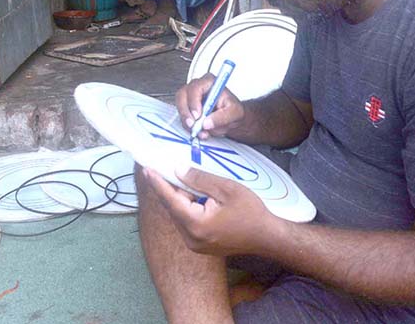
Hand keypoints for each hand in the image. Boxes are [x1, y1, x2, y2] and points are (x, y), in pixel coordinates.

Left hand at [142, 165, 276, 255]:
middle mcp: (191, 239)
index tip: (147, 169)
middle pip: (174, 209)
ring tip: (178, 179)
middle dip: (169, 189)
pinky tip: (191, 196)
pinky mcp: (200, 246)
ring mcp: (195, 245)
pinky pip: (187, 223)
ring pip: (180, 216)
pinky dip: (187, 208)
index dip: (158, 183)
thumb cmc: (251, 212)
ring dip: (179, 198)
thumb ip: (200, 180)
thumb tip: (178, 171)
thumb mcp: (226, 189)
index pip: (171, 200)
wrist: (267, 237)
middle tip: (161, 169)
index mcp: (197, 225)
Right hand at [175, 74, 244, 138]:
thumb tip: (206, 123)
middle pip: (182, 96)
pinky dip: (188, 126)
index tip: (198, 115)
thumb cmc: (233, 110)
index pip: (195, 88)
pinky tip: (198, 131)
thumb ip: (222, 117)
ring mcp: (190, 97)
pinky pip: (182, 116)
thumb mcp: (234, 113)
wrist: (231, 117)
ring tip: (199, 131)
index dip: (194, 102)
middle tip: (193, 125)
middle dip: (186, 112)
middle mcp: (197, 87)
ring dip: (187, 121)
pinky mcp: (187, 107)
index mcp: (209, 82)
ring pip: (180, 106)